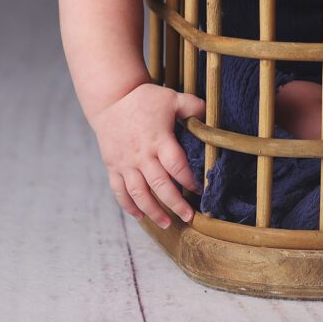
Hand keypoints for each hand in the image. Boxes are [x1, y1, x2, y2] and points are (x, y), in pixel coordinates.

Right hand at [91, 82, 204, 228]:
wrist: (112, 99)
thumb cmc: (146, 99)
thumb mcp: (172, 98)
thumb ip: (193, 107)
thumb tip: (210, 115)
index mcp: (159, 139)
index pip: (176, 165)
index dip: (189, 180)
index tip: (199, 190)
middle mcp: (142, 155)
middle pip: (160, 185)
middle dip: (175, 203)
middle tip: (189, 216)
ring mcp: (126, 162)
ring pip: (139, 193)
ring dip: (153, 210)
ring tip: (167, 223)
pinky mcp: (113, 166)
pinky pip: (119, 191)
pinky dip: (129, 205)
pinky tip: (140, 216)